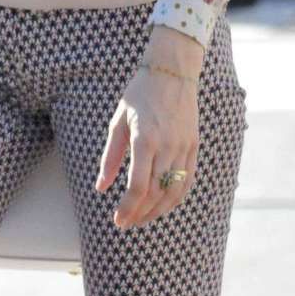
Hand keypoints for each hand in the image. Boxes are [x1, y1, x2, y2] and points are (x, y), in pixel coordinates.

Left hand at [95, 30, 201, 229]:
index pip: (138, 186)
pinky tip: (164, 205)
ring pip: (174, 190)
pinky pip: (188, 179)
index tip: (118, 220)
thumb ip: (110, 157)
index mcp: (144, 140)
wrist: (172, 71)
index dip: (128, 208)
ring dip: (158, 210)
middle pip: (156, 193)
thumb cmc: (139, 94)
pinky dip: (177, 197)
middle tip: (126, 224)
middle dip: (140, 213)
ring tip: (143, 218)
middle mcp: (167, 146)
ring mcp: (184, 147)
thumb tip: (101, 188)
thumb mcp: (118, 122)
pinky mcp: (194, 146)